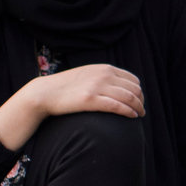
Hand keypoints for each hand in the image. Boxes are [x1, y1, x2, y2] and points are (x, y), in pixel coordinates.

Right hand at [0, 63, 142, 149]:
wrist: (45, 93)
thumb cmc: (66, 87)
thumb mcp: (88, 75)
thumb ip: (103, 77)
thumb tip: (118, 86)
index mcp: (104, 68)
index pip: (132, 79)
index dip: (139, 91)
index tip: (138, 101)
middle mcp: (103, 75)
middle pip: (134, 89)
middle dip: (140, 100)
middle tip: (141, 110)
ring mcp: (97, 87)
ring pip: (128, 98)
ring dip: (138, 107)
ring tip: (139, 115)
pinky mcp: (90, 99)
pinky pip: (117, 106)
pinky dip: (128, 111)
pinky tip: (132, 117)